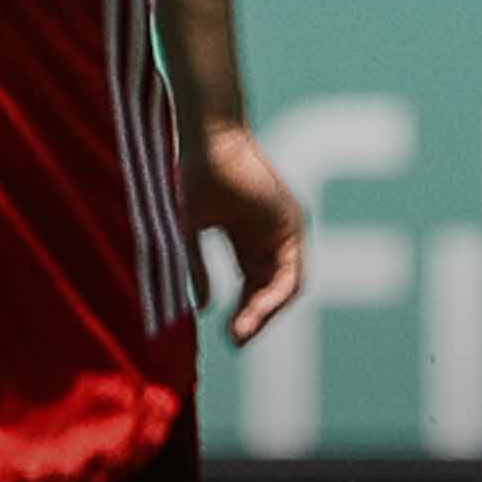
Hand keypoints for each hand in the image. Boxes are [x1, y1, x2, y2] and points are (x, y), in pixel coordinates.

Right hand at [187, 108, 313, 344]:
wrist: (207, 140)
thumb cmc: (190, 177)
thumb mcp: (189, 233)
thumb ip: (197, 268)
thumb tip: (202, 306)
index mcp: (246, 234)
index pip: (253, 283)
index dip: (242, 310)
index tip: (226, 333)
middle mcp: (270, 234)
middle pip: (270, 287)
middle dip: (254, 317)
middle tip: (236, 341)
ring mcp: (285, 228)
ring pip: (285, 285)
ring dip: (265, 312)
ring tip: (243, 333)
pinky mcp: (292, 224)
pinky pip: (292, 273)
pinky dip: (275, 295)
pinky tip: (256, 312)